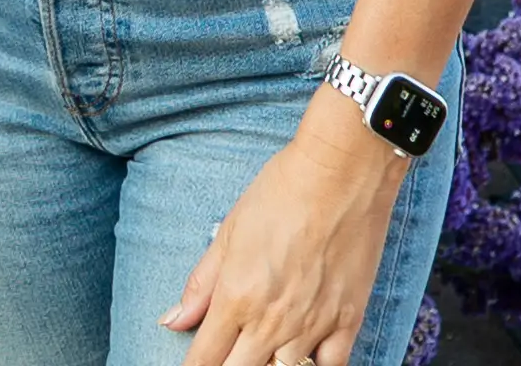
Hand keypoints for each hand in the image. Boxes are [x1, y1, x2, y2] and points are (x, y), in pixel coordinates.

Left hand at [163, 101, 408, 365]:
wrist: (341, 173)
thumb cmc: (281, 192)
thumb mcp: (229, 232)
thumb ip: (201, 283)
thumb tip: (171, 320)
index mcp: (237, 299)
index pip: (205, 359)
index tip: (193, 364)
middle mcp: (272, 322)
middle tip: (226, 352)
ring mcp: (313, 326)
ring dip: (268, 365)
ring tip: (261, 351)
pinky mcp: (348, 320)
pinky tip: (303, 357)